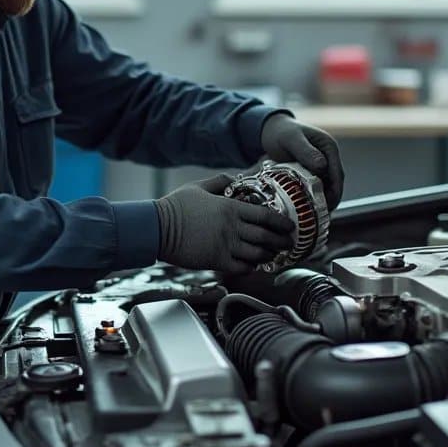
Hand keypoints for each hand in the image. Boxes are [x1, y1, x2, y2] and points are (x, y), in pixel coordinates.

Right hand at [154, 174, 294, 272]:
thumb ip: (220, 182)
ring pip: (257, 254)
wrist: (157, 228)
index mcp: (230, 208)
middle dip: (282, 241)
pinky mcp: (216, 261)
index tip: (290, 226)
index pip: (266, 216)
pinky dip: (252, 267)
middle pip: (267, 237)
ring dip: (269, 255)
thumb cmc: (176, 206)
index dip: (282, 222)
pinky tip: (253, 264)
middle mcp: (232, 228)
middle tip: (289, 243)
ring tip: (274, 255)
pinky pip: (242, 267)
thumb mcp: (198, 186)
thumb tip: (234, 179)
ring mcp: (225, 246)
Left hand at [260, 113, 344, 209]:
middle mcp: (328, 157)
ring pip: (327, 187)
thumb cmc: (280, 131)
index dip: (335, 192)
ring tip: (314, 217)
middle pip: (335, 183)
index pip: (338, 174)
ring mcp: (321, 165)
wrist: (271, 130)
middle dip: (330, 200)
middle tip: (320, 216)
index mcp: (329, 147)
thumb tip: (322, 166)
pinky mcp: (312, 172)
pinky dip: (313, 197)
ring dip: (322, 201)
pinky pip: (316, 187)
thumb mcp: (291, 139)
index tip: (328, 206)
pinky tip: (307, 209)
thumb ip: (305, 151)